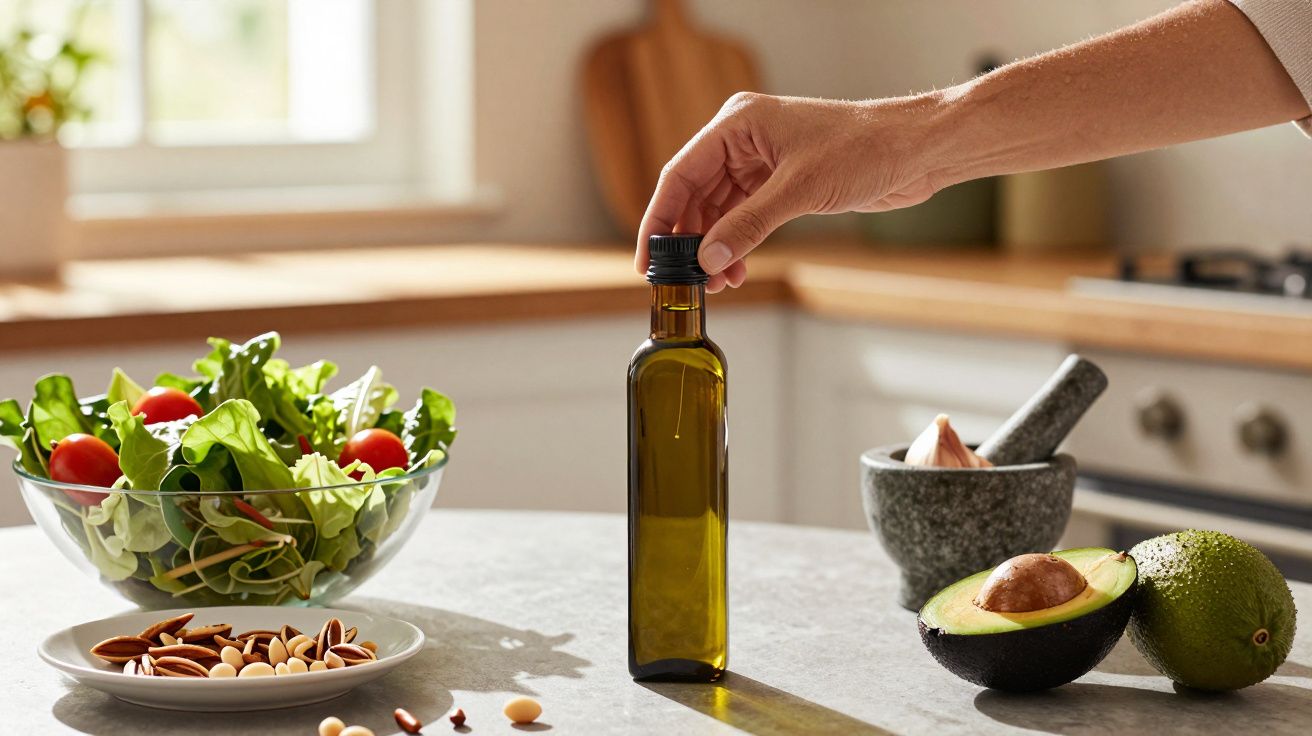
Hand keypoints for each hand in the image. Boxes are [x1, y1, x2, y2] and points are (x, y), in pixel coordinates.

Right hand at [635, 92, 940, 291]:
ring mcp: (761, 162)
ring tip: (717, 283)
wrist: (915, 150)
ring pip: (718, 211)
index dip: (659, 219)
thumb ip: (748, 226)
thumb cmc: (865, 148)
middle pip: (694, 196)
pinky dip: (737, 244)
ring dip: (714, 248)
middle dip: (689, 241)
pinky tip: (737, 269)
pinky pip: (743, 217)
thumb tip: (708, 260)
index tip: (647, 258)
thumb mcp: (799, 190)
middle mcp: (742, 140)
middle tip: (685, 281)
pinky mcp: (781, 183)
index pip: (679, 174)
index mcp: (736, 124)